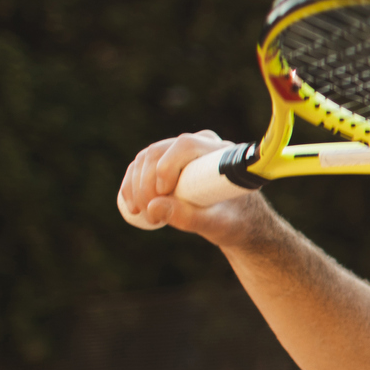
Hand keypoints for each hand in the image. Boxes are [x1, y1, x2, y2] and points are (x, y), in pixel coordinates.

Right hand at [118, 132, 263, 244]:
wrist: (238, 222)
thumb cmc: (236, 222)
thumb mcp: (217, 225)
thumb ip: (190, 217)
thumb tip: (152, 206)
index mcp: (220, 154)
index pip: (186, 145)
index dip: (167, 166)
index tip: (163, 194)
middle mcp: (200, 145)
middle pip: (159, 151)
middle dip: (146, 183)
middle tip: (150, 214)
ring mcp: (181, 151)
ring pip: (145, 158)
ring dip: (136, 186)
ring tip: (147, 215)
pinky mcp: (167, 162)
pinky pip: (140, 166)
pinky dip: (131, 185)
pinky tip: (132, 206)